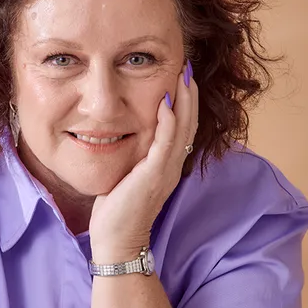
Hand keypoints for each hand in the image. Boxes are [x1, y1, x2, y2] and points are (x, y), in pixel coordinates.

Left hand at [89, 60, 198, 259]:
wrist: (117, 241)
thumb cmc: (117, 212)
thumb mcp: (128, 176)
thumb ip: (133, 156)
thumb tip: (123, 134)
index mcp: (168, 166)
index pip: (183, 128)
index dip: (185, 102)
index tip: (182, 77)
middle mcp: (173, 166)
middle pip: (189, 123)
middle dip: (189, 94)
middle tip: (188, 66)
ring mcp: (166, 171)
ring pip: (183, 129)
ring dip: (184, 100)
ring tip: (183, 75)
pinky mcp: (154, 176)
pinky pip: (166, 143)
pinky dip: (168, 121)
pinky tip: (165, 102)